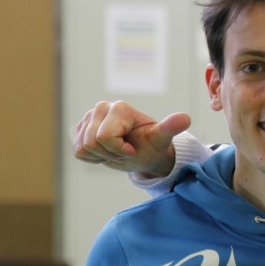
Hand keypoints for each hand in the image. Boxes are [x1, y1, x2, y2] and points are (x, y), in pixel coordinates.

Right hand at [73, 100, 190, 176]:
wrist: (144, 153)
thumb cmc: (152, 146)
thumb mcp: (161, 139)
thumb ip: (170, 128)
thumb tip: (186, 118)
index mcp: (119, 108)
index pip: (104, 138)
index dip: (119, 150)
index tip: (133, 148)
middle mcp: (101, 108)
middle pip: (91, 143)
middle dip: (110, 153)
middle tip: (125, 150)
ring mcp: (88, 118)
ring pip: (83, 148)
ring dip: (102, 155)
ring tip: (117, 150)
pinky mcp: (80, 129)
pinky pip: (78, 151)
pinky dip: (93, 157)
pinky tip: (107, 151)